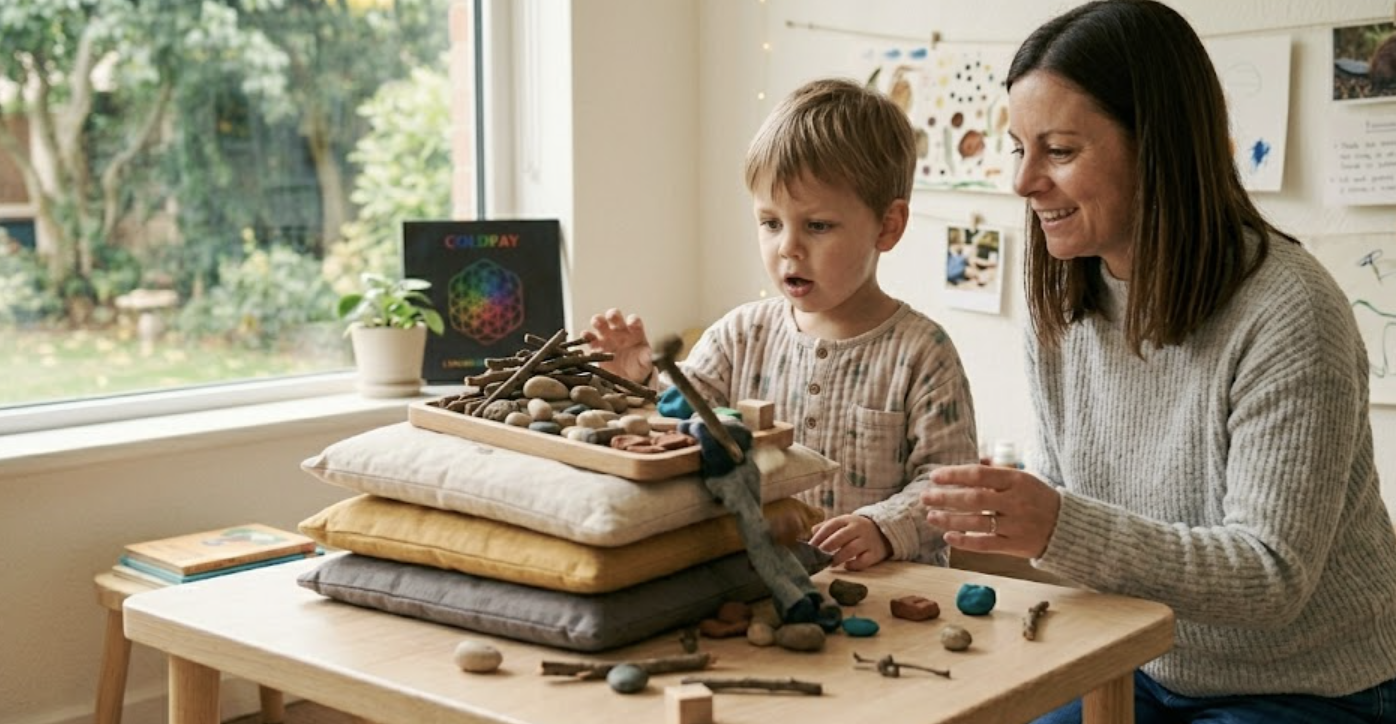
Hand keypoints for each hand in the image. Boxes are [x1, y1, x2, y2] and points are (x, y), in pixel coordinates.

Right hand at [581, 308, 652, 382]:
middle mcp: (620, 331)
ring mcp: (608, 337)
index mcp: (634, 332)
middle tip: (611, 316)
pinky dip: (587, 336)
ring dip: (598, 321)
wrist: (628, 378)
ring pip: (601, 324)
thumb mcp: (645, 363)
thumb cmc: (639, 365)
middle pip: (616, 318)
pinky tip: (585, 335)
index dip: (633, 320)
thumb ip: (645, 358)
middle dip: (613, 315)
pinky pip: (590, 339)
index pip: (634, 321)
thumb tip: (648, 355)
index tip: (631, 323)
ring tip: (596, 322)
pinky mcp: (597, 347)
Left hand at [808, 515, 890, 570]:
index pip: (831, 525)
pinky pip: (864, 561)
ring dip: (838, 557)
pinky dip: (854, 565)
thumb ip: (826, 527)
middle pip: (840, 537)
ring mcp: (867, 541)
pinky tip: (847, 566)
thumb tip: (811, 532)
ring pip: (851, 549)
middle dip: (827, 547)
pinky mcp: (875, 553)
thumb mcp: (843, 523)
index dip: (819, 536)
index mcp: (847, 519)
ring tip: (829, 563)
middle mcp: (858, 528)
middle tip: (817, 556)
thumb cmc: (856, 529)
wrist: (884, 531)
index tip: (810, 546)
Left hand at [921, 464, 1060, 558]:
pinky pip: (984, 544)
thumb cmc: (1037, 498)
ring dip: (949, 520)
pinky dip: (964, 541)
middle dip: (945, 498)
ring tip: (931, 516)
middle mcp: (1016, 502)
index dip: (954, 475)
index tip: (934, 476)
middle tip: (925, 497)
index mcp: (1017, 480)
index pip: (979, 474)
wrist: (1066, 526)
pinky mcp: (1014, 545)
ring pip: (976, 522)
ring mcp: (1015, 525)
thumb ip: (995, 472)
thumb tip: (968, 465)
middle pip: (974, 499)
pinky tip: (948, 537)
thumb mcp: (1022, 478)